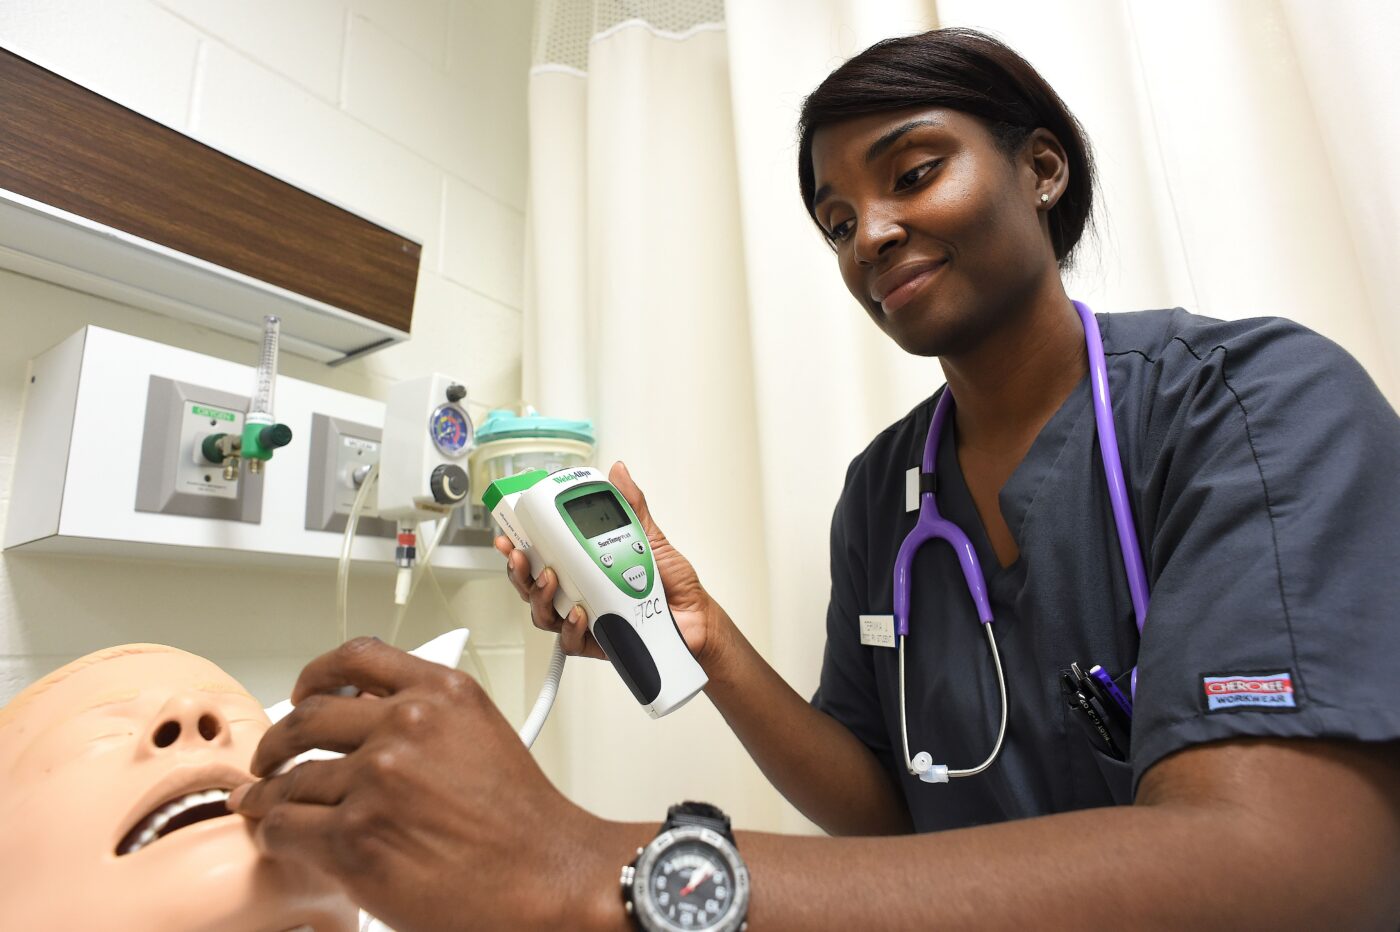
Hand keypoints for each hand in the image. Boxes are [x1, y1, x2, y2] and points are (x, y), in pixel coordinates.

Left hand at [228, 638, 622, 930]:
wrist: (548, 875)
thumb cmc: (523, 821)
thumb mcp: (482, 734)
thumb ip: (428, 717)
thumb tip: (369, 721)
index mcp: (441, 693)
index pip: (356, 658)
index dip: (314, 676)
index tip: (303, 692)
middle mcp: (406, 725)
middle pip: (306, 718)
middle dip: (277, 742)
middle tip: (271, 758)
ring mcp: (377, 779)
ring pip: (290, 779)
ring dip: (270, 795)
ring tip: (266, 806)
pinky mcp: (355, 836)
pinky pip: (285, 827)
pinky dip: (275, 835)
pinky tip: (282, 839)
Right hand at [494, 461, 728, 670]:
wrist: (698, 618)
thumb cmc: (672, 584)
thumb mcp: (650, 537)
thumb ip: (631, 507)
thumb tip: (619, 472)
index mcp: (583, 566)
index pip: (542, 555)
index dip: (519, 544)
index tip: (508, 532)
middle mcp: (578, 593)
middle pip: (532, 585)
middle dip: (518, 570)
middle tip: (520, 555)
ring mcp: (585, 619)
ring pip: (544, 614)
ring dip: (539, 596)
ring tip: (550, 580)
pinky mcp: (598, 643)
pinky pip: (572, 641)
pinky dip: (571, 627)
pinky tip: (579, 612)